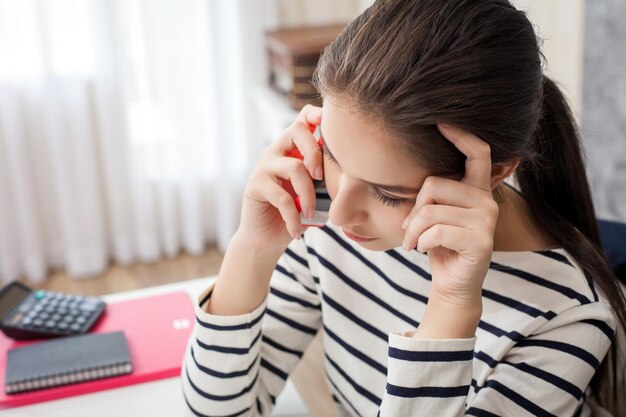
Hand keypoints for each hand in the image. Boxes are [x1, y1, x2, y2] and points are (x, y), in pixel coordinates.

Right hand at [237, 105, 323, 251]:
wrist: (266, 239)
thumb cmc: (295, 214)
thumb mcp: (315, 195)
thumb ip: (327, 181)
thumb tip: (354, 179)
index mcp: (293, 148)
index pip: (303, 119)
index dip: (316, 114)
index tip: (332, 124)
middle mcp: (276, 151)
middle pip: (297, 131)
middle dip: (316, 153)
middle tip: (322, 178)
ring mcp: (264, 167)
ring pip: (294, 166)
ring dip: (309, 194)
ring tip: (311, 214)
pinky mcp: (254, 186)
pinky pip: (282, 197)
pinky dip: (294, 216)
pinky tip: (297, 230)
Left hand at [402, 124, 498, 311]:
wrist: (452, 283)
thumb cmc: (439, 245)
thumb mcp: (432, 214)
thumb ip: (431, 193)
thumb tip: (406, 162)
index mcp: (476, 189)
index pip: (477, 152)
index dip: (460, 135)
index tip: (440, 121)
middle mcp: (487, 200)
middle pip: (435, 184)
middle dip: (414, 209)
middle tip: (410, 229)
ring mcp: (487, 220)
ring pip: (432, 210)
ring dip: (413, 231)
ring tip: (413, 243)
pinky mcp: (482, 241)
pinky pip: (436, 231)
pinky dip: (421, 242)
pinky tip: (423, 250)